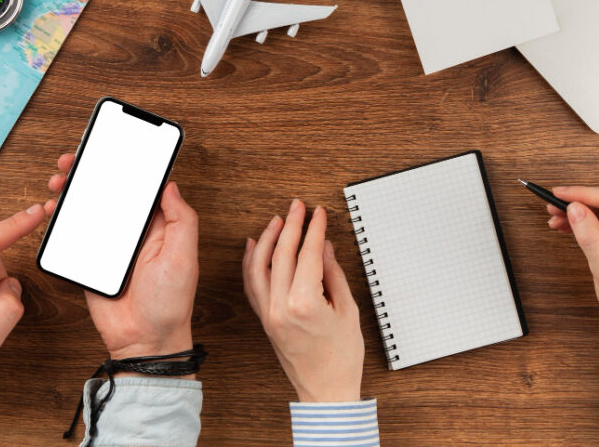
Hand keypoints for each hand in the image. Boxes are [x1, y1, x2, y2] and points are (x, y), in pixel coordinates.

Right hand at [46, 154, 198, 375]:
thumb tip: (171, 185)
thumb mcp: (185, 256)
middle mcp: (133, 231)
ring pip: (88, 209)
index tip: (109, 148)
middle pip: (109, 192)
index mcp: (158, 225)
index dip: (125, 165)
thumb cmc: (171, 302)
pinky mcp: (90, 262)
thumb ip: (181, 219)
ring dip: (72, 192)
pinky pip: (73, 235)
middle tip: (71, 160)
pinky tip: (52, 211)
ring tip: (58, 181)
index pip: (140, 186)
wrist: (144, 342)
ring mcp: (110, 246)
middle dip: (89, 172)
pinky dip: (61, 221)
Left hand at [242, 199, 363, 401]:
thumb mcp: (347, 310)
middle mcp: (280, 307)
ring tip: (278, 220)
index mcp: (304, 303)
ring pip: (260, 266)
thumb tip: (324, 248)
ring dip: (268, 239)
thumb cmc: (341, 357)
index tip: (318, 214)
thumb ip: (332, 274)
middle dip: (291, 226)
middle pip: (282, 255)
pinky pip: (252, 285)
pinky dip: (251, 262)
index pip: (307, 254)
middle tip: (298, 207)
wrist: (326, 391)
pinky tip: (255, 246)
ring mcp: (268, 314)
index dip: (313, 229)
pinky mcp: (264, 320)